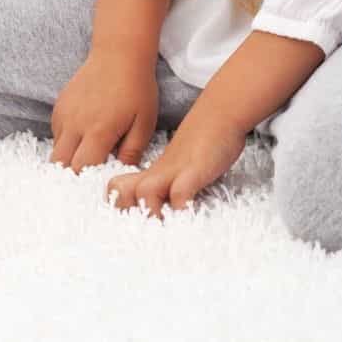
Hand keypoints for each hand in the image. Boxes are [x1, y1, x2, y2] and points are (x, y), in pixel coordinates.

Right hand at [50, 48, 159, 171]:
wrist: (120, 53)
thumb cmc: (137, 88)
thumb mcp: (144, 122)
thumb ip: (132, 152)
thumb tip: (121, 174)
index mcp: (98, 131)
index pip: (81, 169)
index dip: (88, 181)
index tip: (97, 183)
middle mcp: (75, 124)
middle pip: (60, 165)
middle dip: (72, 175)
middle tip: (88, 176)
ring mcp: (64, 113)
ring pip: (57, 149)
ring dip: (69, 157)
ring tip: (88, 153)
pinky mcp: (59, 105)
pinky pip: (56, 132)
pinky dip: (66, 140)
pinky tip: (84, 134)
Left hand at [105, 107, 246, 218]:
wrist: (222, 110)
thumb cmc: (205, 138)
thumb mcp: (182, 163)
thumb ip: (172, 184)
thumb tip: (171, 208)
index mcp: (152, 171)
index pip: (119, 188)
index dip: (119, 207)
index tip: (130, 227)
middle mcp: (158, 170)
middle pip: (119, 190)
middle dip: (127, 214)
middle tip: (144, 231)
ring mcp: (174, 168)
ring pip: (144, 192)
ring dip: (152, 214)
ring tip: (166, 228)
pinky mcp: (194, 170)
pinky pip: (180, 194)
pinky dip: (182, 209)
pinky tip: (190, 216)